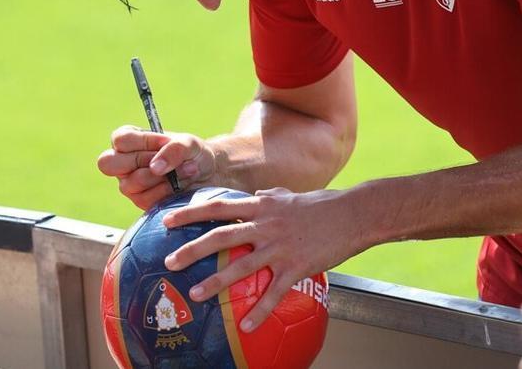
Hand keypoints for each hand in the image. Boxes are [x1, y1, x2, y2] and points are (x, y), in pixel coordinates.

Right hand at [97, 126, 217, 208]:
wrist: (210, 174)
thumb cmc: (194, 153)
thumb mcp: (189, 144)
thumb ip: (173, 149)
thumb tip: (155, 167)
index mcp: (129, 142)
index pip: (120, 139)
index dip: (142, 141)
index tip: (166, 142)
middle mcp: (124, 164)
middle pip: (108, 164)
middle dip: (141, 162)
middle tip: (165, 161)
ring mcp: (130, 185)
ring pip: (130, 184)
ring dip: (162, 177)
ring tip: (186, 170)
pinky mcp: (141, 203)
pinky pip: (146, 200)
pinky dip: (167, 192)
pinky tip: (180, 186)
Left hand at [162, 187, 367, 331]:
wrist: (354, 214)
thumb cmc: (324, 204)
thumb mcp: (291, 195)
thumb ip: (271, 197)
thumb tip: (257, 198)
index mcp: (262, 207)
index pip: (219, 207)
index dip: (190, 212)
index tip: (167, 219)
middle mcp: (266, 225)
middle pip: (221, 236)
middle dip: (191, 249)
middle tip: (169, 262)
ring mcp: (280, 247)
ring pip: (241, 266)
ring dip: (216, 282)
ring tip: (195, 294)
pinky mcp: (296, 267)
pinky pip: (274, 293)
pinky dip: (260, 311)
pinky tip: (247, 326)